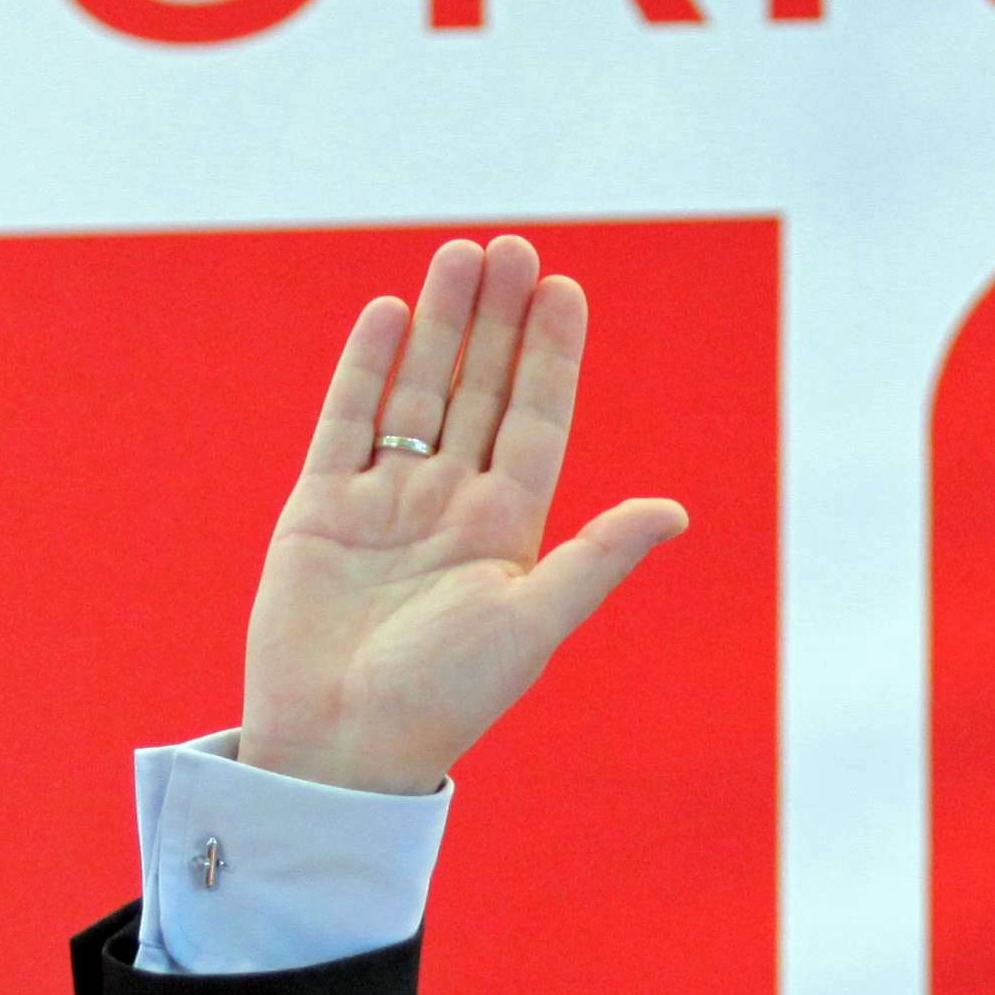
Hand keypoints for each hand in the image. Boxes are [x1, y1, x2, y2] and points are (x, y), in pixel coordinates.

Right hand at [237, 234, 685, 795]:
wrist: (339, 747)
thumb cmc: (444, 698)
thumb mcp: (532, 623)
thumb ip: (596, 558)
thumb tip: (675, 510)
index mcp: (508, 531)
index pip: (535, 422)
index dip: (550, 357)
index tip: (565, 288)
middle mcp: (449, 505)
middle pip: (478, 391)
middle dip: (496, 321)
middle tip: (512, 247)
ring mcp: (383, 502)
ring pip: (417, 393)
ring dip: (439, 325)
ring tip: (460, 254)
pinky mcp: (319, 509)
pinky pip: (346, 422)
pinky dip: (366, 368)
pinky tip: (388, 311)